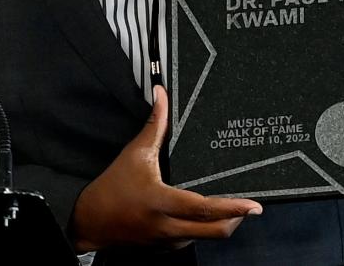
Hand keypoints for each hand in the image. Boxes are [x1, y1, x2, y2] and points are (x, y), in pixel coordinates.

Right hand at [70, 85, 262, 251]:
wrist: (90, 221)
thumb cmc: (112, 187)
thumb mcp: (134, 154)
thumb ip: (155, 125)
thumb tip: (162, 95)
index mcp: (163, 202)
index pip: (206, 208)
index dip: (233, 207)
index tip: (254, 205)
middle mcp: (168, 226)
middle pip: (215, 231)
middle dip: (236, 218)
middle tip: (250, 206)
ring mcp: (167, 241)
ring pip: (205, 237)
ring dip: (220, 224)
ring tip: (230, 207)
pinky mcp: (164, 248)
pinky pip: (191, 241)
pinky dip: (203, 229)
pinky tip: (204, 215)